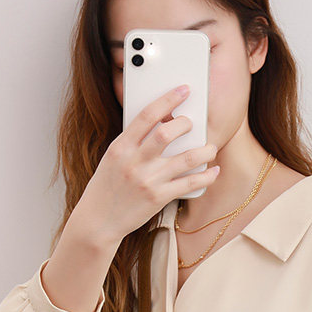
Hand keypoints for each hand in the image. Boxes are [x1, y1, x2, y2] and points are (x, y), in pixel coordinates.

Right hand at [73, 84, 218, 245]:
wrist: (98, 221)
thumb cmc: (106, 187)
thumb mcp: (113, 159)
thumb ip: (133, 143)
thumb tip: (162, 126)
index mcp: (121, 146)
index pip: (147, 115)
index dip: (168, 99)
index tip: (184, 90)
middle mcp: (134, 161)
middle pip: (167, 133)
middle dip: (185, 124)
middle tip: (192, 124)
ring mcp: (147, 180)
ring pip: (185, 159)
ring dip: (204, 151)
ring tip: (211, 148)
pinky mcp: (158, 198)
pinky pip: (189, 184)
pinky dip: (206, 177)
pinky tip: (213, 171)